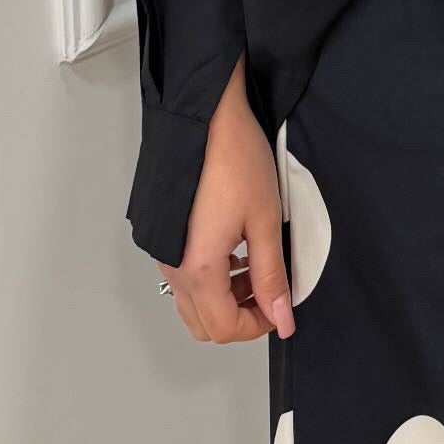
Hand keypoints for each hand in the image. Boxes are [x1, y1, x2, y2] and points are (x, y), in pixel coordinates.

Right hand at [155, 56, 295, 343]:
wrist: (204, 115)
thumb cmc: (234, 159)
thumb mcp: (265, 221)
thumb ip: (272, 276)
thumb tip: (282, 318)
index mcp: (197, 268)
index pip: (224, 328)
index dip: (258, 325)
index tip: (280, 307)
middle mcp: (172, 267)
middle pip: (203, 322)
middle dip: (239, 315)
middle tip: (267, 289)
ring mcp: (162, 251)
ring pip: (192, 300)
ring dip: (224, 296)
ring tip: (252, 264)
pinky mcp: (161, 234)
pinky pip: (183, 275)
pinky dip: (209, 275)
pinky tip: (232, 247)